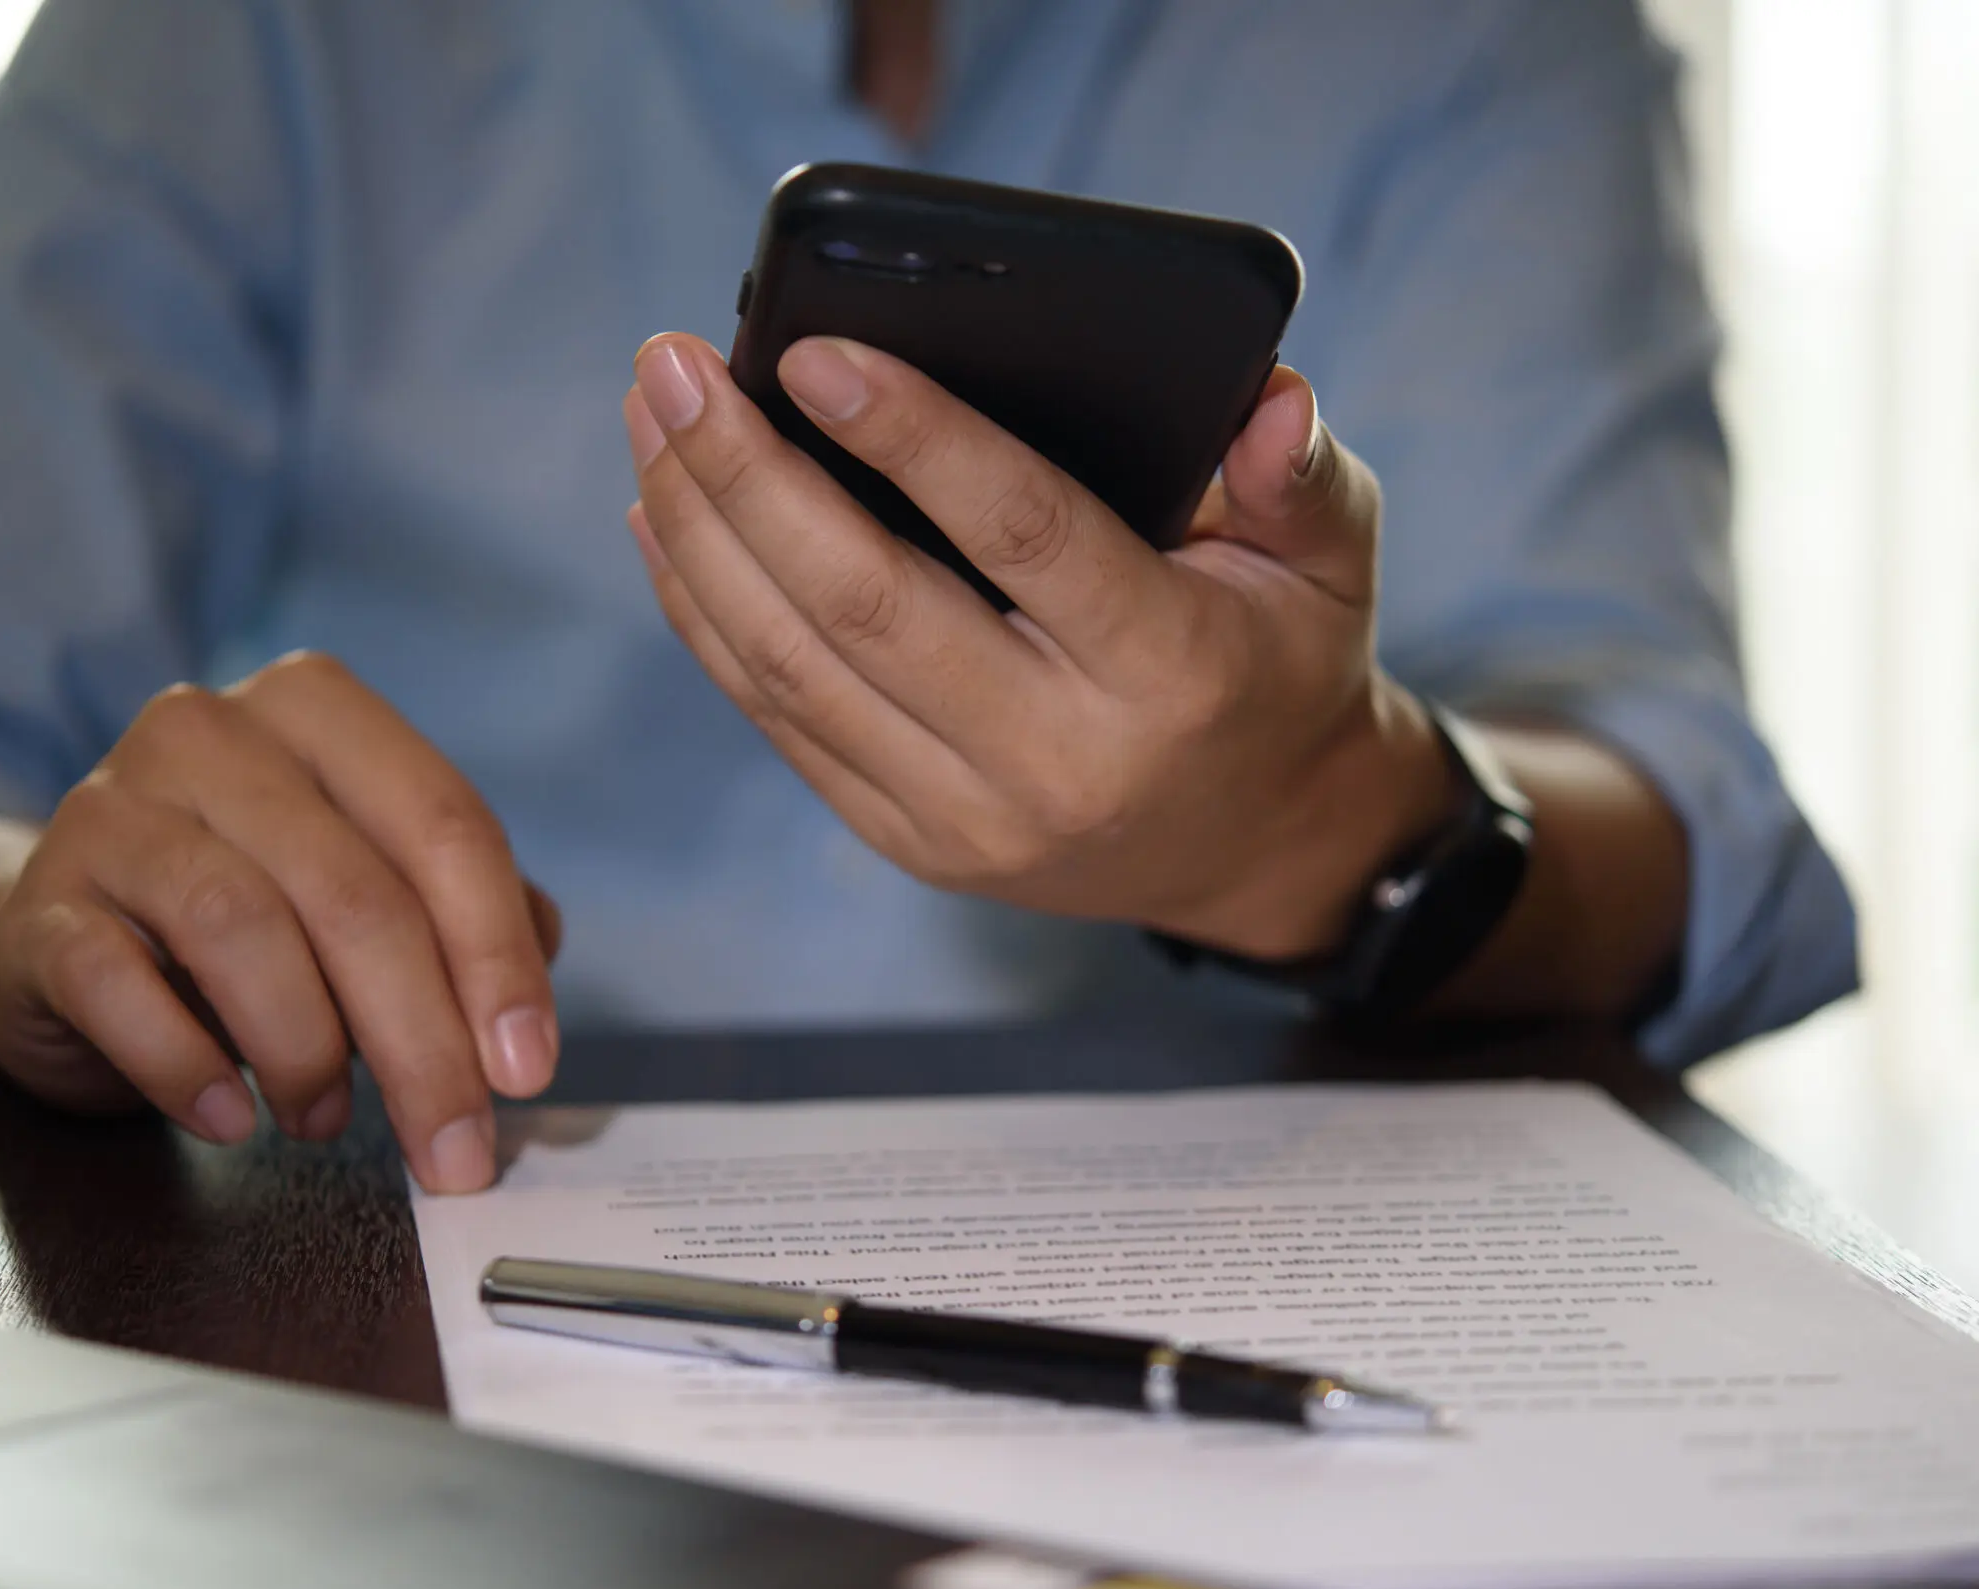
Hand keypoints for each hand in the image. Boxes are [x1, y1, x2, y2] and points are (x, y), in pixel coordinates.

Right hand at [0, 652, 559, 1192]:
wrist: (63, 942)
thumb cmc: (254, 915)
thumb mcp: (371, 895)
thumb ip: (466, 922)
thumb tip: (525, 1012)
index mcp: (317, 709)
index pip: (443, 825)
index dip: (496, 956)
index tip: (527, 1070)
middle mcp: (208, 732)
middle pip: (352, 893)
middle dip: (421, 1042)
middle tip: (453, 1151)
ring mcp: (109, 810)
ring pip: (240, 930)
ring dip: (305, 1052)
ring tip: (327, 1120)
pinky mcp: (39, 904)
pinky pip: (118, 986)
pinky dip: (187, 1068)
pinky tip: (229, 1120)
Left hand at [623, 335, 1455, 958]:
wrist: (1249, 847)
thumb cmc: (1276, 662)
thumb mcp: (1328, 564)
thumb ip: (1299, 473)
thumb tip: (1266, 396)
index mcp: (1167, 671)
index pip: (1022, 537)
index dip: (914, 439)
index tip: (813, 351)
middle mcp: (1057, 759)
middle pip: (865, 605)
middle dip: (748, 475)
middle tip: (672, 362)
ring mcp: (968, 818)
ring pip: (794, 667)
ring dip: (702, 534)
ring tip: (651, 415)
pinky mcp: (909, 839)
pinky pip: (779, 720)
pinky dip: (705, 615)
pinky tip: (664, 518)